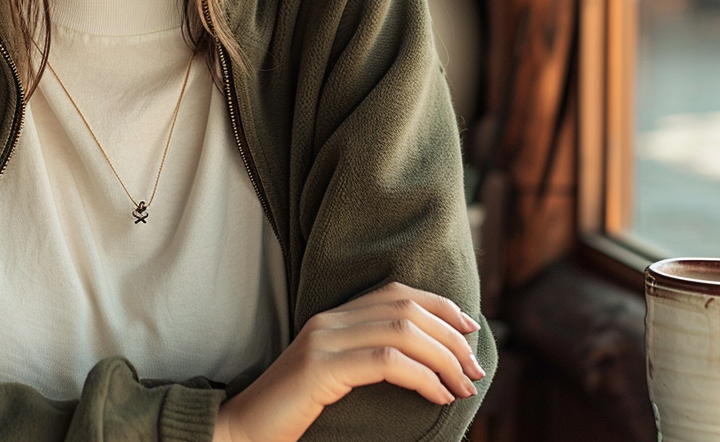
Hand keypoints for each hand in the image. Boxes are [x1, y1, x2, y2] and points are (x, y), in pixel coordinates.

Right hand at [212, 282, 484, 441]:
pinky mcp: (321, 368)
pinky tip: (438, 395)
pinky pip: (385, 361)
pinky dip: (422, 376)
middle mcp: (329, 320)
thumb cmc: (295, 414)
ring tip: (463, 385)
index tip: (471, 330)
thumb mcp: (336, 379)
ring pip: (401, 330)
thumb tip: (427, 367)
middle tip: (475, 369)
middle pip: (406, 308)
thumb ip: (368, 361)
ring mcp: (323, 341)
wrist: (244, 431)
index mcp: (333, 317)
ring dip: (444, 358)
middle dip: (451, 337)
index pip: (396, 292)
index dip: (440, 306)